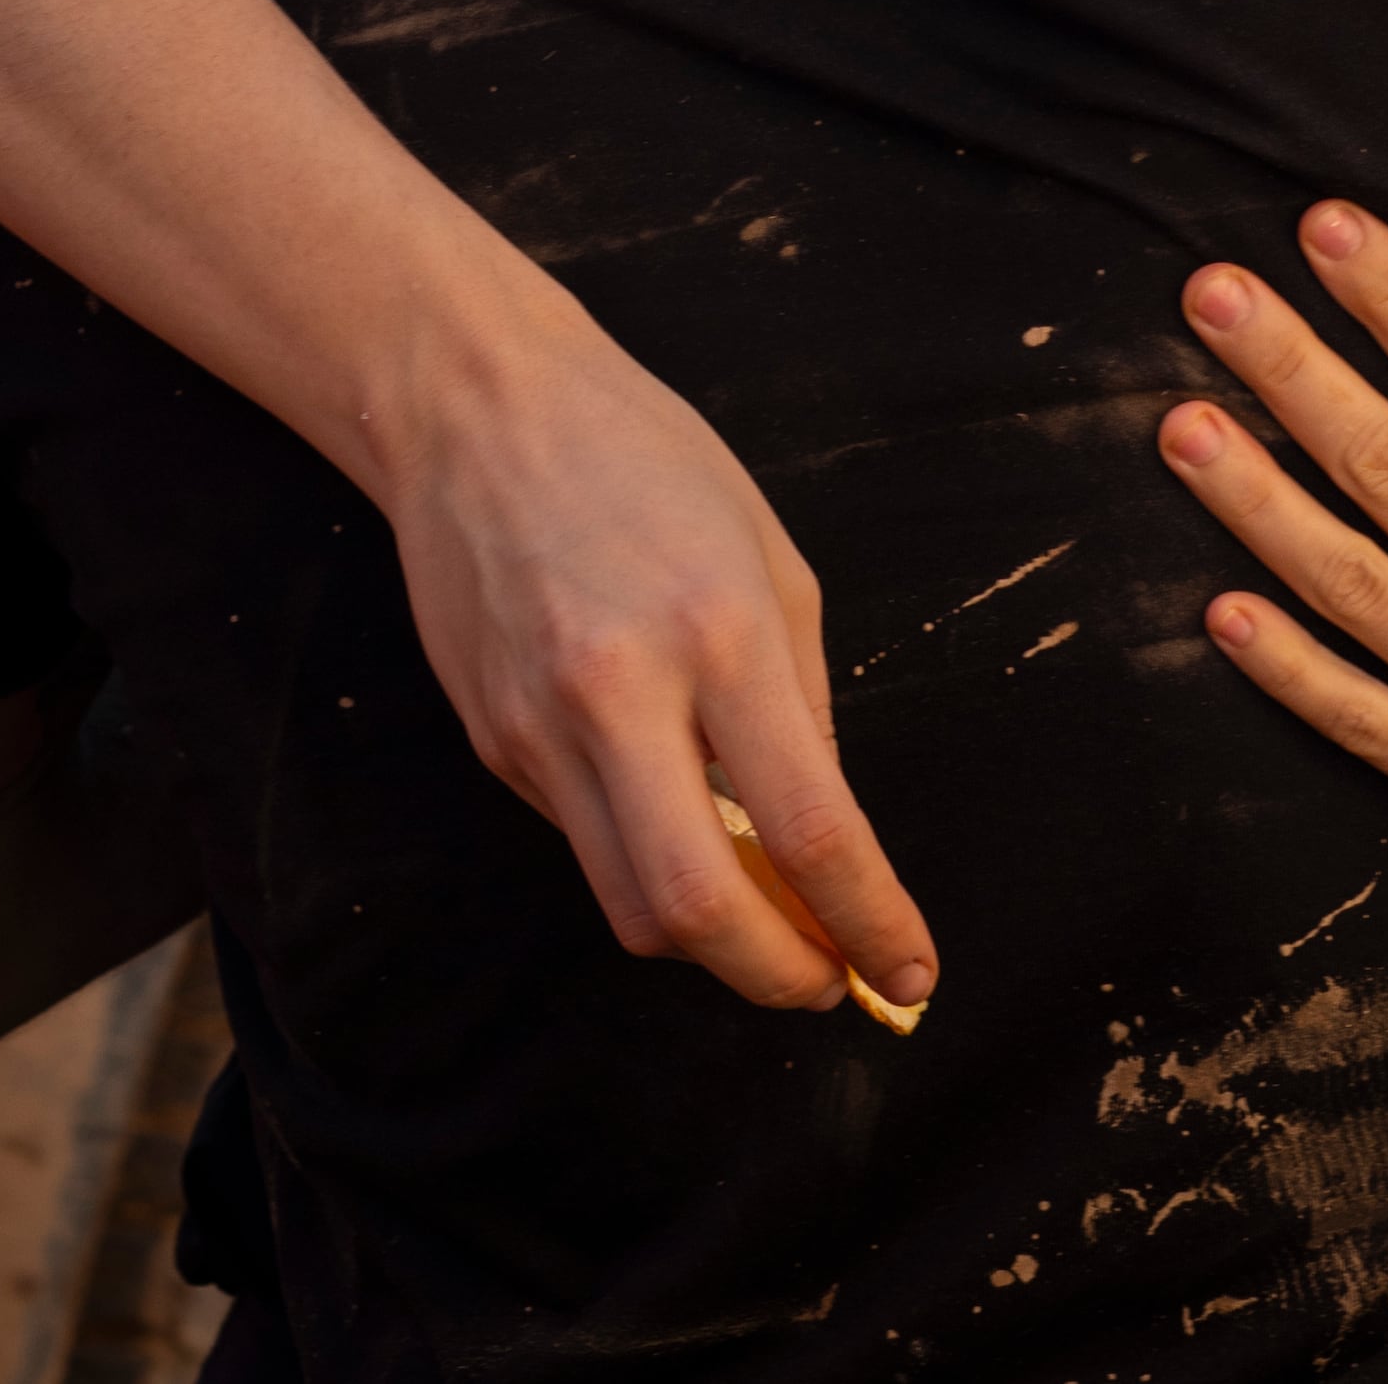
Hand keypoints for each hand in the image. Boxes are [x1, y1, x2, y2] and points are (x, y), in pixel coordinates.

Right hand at [372, 294, 935, 1020]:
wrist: (478, 407)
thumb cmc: (645, 460)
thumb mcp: (772, 561)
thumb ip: (802, 707)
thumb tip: (824, 839)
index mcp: (718, 633)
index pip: (808, 829)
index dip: (870, 923)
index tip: (909, 972)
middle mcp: (618, 693)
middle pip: (697, 909)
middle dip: (778, 976)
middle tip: (830, 979)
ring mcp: (539, 727)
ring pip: (628, 905)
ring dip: (711, 941)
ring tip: (768, 918)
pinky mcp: (492, 744)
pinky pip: (584, 844)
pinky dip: (645, 862)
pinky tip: (678, 818)